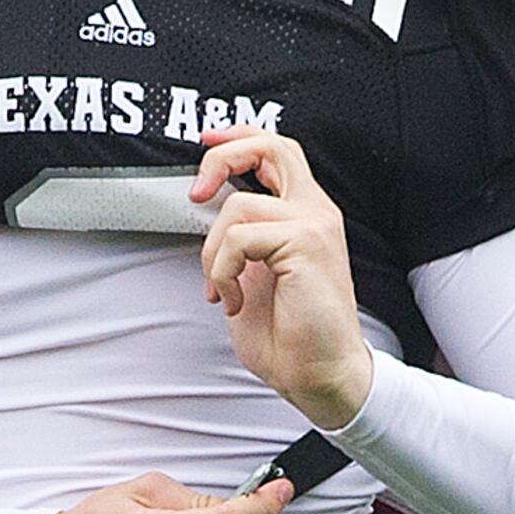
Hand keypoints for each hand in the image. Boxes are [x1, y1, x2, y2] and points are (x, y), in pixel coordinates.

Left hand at [193, 126, 374, 428]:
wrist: (319, 375)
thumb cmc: (289, 335)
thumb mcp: (254, 274)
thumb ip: (241, 238)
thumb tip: (207, 212)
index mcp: (305, 215)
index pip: (278, 152)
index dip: (240, 138)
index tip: (207, 143)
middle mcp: (316, 212)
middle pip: (272, 147)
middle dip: (223, 158)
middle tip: (196, 194)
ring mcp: (314, 225)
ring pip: (238, 205)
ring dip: (213, 252)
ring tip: (225, 289)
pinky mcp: (305, 243)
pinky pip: (239, 238)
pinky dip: (223, 270)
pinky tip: (235, 300)